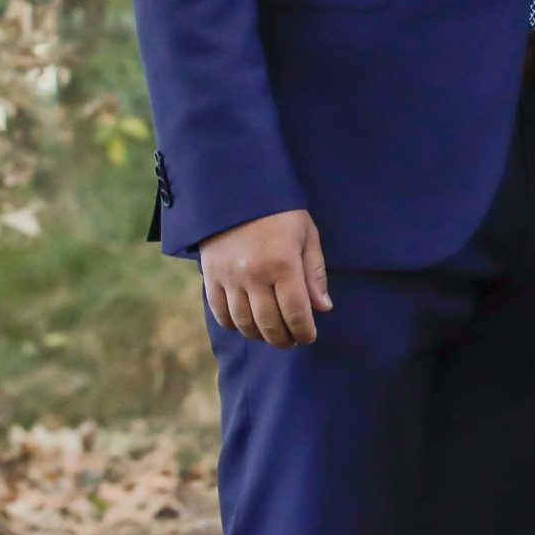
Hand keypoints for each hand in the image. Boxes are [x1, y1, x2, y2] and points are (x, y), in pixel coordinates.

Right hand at [200, 209, 331, 348]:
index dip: (304, 331)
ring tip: (272, 335)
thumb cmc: (281, 213)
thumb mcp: (307, 236)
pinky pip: (220, 313)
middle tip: (292, 341)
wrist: (237, 193)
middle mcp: (254, 275)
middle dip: (283, 338)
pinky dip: (234, 325)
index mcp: (283, 264)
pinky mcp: (211, 277)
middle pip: (269, 323)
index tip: (309, 337)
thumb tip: (323, 308)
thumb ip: (314, 273)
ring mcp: (229, 278)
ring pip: (244, 322)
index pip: (295, 312)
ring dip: (259, 335)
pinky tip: (247, 325)